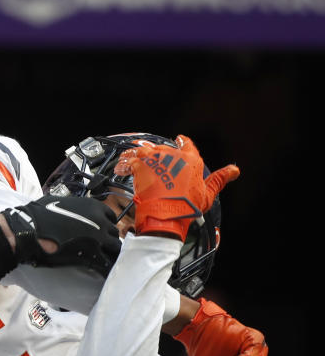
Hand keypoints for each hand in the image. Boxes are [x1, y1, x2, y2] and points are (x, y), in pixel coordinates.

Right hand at [1, 195, 121, 275]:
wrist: (28, 231)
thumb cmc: (38, 216)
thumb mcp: (59, 202)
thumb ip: (72, 206)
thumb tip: (72, 209)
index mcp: (93, 206)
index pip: (110, 217)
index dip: (104, 226)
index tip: (99, 233)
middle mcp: (100, 221)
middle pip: (114, 234)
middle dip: (107, 241)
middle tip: (98, 248)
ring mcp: (98, 238)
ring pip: (115, 248)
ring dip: (108, 254)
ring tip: (99, 260)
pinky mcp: (92, 255)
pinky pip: (107, 264)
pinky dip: (105, 268)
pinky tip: (100, 271)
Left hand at [118, 135, 238, 239]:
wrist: (165, 215)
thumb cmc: (186, 206)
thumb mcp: (207, 193)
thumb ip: (219, 178)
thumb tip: (234, 170)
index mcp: (190, 160)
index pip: (187, 144)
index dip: (182, 142)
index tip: (178, 140)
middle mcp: (172, 155)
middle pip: (162, 148)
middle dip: (156, 153)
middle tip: (151, 161)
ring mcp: (154, 159)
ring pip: (143, 150)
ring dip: (137, 154)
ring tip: (131, 159)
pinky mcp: (139, 165)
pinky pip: (128, 160)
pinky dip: (124, 164)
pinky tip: (121, 168)